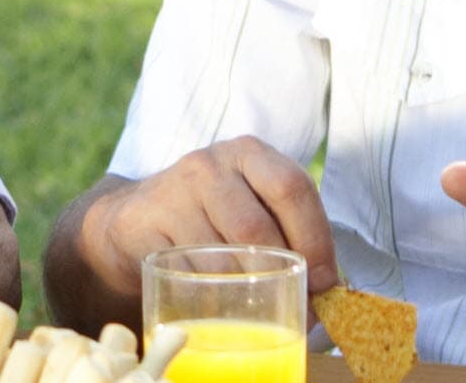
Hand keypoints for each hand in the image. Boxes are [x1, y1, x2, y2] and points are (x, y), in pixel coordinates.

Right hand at [77, 136, 339, 294]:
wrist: (136, 220)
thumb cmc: (212, 218)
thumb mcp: (252, 208)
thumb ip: (291, 236)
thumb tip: (329, 291)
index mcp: (250, 154)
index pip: (293, 188)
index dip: (315, 238)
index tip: (324, 281)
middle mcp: (212, 164)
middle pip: (256, 227)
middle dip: (280, 273)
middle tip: (294, 305)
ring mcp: (174, 192)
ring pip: (221, 255)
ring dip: (245, 292)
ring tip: (260, 312)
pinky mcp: (145, 225)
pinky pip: (186, 271)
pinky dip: (209, 296)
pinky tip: (218, 305)